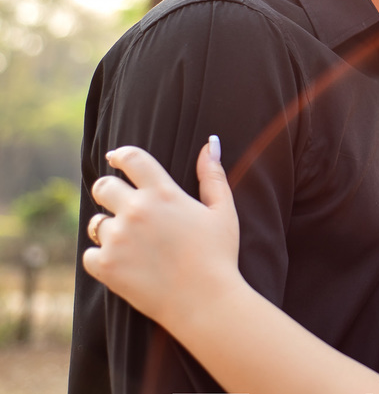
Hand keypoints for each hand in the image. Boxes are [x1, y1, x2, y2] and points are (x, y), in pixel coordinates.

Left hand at [81, 137, 241, 328]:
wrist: (206, 301)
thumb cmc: (219, 254)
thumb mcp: (223, 210)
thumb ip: (213, 175)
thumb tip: (210, 143)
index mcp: (163, 192)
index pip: (131, 159)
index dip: (120, 155)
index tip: (115, 158)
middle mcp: (136, 210)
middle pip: (103, 186)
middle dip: (108, 190)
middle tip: (118, 201)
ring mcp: (118, 238)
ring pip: (96, 222)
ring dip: (108, 227)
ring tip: (128, 240)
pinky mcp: (106, 266)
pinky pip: (90, 254)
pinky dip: (102, 257)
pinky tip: (123, 263)